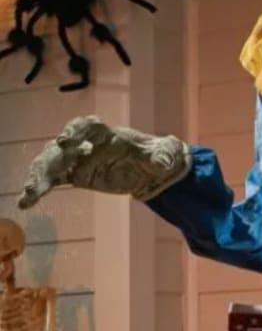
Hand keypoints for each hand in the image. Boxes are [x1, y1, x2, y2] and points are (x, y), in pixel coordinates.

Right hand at [18, 115, 190, 208]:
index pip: (86, 126)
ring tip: (28, 196)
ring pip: (53, 164)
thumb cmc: (159, 156)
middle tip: (39, 181)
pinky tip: (26, 203)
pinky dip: (40, 189)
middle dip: (49, 161)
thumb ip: (162, 157)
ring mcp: (79, 159)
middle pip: (62, 148)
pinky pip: (55, 180)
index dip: (74, 132)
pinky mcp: (76, 175)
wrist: (153, 171)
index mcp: (108, 134)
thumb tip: (161, 162)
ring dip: (38, 177)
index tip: (63, 142)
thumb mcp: (165, 155)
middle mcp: (88, 143)